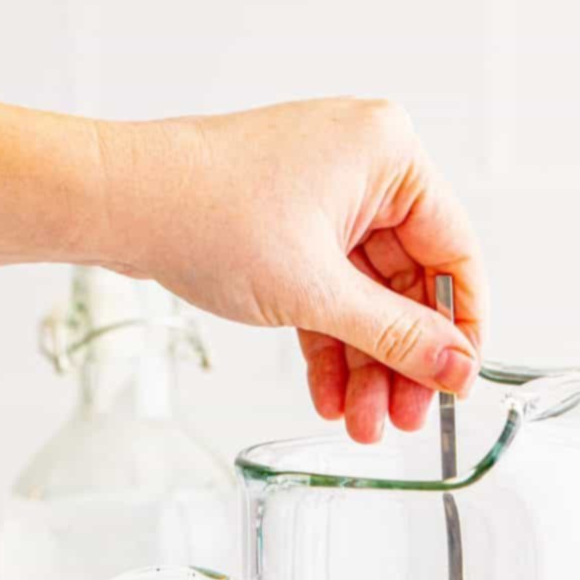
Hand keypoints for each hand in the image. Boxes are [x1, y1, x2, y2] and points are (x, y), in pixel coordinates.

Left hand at [106, 98, 486, 441]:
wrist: (119, 204)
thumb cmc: (206, 213)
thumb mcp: (317, 292)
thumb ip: (396, 337)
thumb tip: (455, 369)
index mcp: (388, 155)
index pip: (455, 253)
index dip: (460, 329)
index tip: (457, 384)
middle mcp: (364, 170)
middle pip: (410, 286)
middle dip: (401, 362)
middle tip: (404, 419)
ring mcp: (326, 200)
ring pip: (367, 301)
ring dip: (366, 366)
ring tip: (362, 424)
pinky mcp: (293, 229)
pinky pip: (330, 297)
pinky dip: (331, 346)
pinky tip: (330, 396)